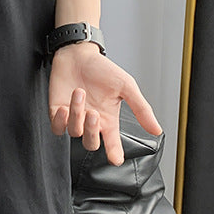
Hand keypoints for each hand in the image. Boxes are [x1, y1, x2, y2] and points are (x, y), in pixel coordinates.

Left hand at [48, 42, 162, 165]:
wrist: (78, 54)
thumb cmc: (102, 69)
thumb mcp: (126, 86)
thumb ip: (140, 108)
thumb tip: (156, 129)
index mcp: (108, 119)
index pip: (112, 143)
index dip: (114, 153)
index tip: (116, 159)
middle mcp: (91, 121)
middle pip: (91, 143)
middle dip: (92, 131)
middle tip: (94, 113)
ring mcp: (74, 117)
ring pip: (74, 132)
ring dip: (76, 114)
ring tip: (80, 93)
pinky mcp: (57, 111)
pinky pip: (57, 127)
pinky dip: (60, 120)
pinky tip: (64, 107)